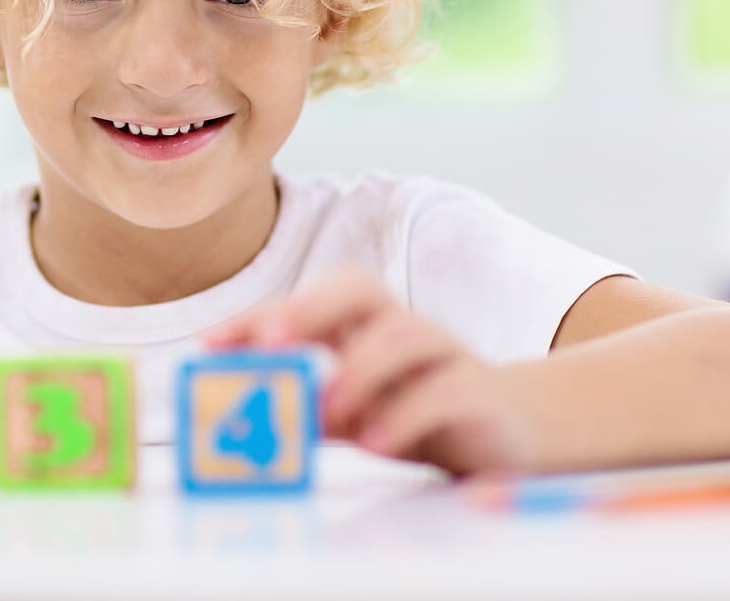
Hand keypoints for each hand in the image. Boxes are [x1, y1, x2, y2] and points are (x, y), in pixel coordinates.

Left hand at [204, 268, 534, 475]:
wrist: (519, 429)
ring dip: (357, 368)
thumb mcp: (357, 414)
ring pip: (403, 334)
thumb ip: (309, 410)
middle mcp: (403, 328)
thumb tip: (242, 417)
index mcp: (366, 326)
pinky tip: (375, 442)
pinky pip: (444, 390)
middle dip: (307, 309)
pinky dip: (405, 414)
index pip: (308, 301)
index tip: (209, 345)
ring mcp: (444, 355)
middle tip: (267, 344)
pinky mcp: (478, 392)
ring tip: (326, 407)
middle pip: (358, 288)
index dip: (258, 316)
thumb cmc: (424, 415)